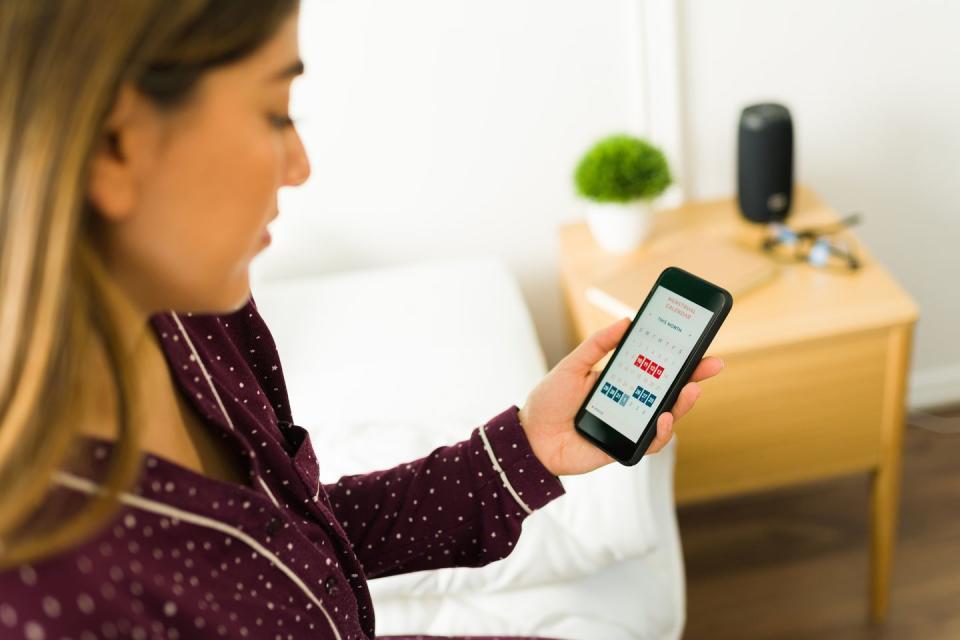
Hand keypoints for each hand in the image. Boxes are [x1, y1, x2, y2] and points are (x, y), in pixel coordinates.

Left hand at [518, 316, 724, 475]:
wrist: (529, 437)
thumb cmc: (549, 400)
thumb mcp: (573, 365)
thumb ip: (598, 344)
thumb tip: (626, 320)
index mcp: (620, 381)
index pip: (656, 368)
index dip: (679, 358)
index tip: (698, 343)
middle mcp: (629, 403)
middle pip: (669, 391)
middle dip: (693, 378)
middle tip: (713, 364)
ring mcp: (629, 426)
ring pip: (666, 417)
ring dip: (682, 404)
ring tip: (690, 390)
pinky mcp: (624, 448)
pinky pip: (651, 442)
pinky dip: (661, 432)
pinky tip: (663, 417)